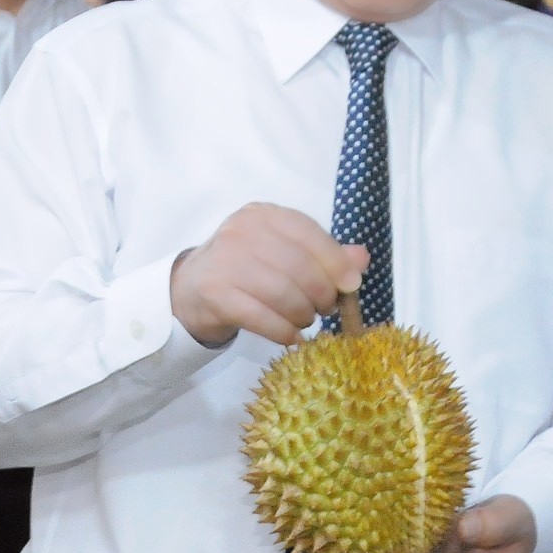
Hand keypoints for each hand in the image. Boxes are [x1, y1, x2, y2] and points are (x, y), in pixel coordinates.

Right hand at [169, 204, 366, 347]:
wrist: (191, 289)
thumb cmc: (247, 268)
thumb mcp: (284, 252)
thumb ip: (324, 254)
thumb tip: (361, 259)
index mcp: (264, 215)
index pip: (308, 232)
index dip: (335, 261)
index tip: (351, 286)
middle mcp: (242, 231)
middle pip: (298, 266)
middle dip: (321, 294)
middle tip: (325, 309)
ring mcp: (224, 261)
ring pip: (282, 293)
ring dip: (303, 314)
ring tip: (305, 320)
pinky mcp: (215, 293)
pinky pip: (262, 317)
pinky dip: (284, 332)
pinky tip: (292, 337)